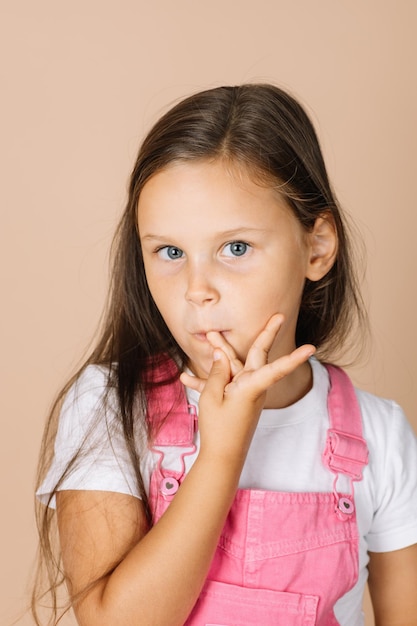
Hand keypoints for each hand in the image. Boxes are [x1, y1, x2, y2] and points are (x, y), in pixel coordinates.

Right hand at [180, 314, 314, 462]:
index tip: (312, 348)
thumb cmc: (219, 429)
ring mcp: (245, 391)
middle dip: (266, 334)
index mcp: (252, 386)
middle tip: (279, 316)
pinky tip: (186, 377)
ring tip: (210, 334)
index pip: (276, 368)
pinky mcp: (236, 397)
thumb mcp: (211, 397)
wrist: (222, 457)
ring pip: (235, 365)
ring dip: (222, 353)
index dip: (293, 357)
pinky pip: (223, 383)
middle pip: (258, 354)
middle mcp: (252, 386)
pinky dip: (207, 381)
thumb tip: (220, 353)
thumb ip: (216, 372)